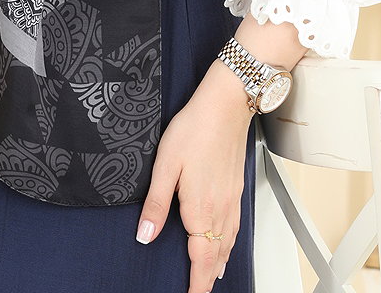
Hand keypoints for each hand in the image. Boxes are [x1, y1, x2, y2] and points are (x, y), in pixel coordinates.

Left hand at [136, 64, 252, 292]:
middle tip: (197, 291)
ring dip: (218, 264)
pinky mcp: (236, 189)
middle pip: (215, 256)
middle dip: (206, 278)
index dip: (195, 282)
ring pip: (227, 244)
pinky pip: (234, 228)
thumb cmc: (195, 128)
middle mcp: (221, 210)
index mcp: (201, 209)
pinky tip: (225, 243)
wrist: (226, 106)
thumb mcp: (165, 164)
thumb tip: (145, 234)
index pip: (199, 258)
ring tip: (209, 278)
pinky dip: (229, 245)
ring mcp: (231, 200)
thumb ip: (156, 203)